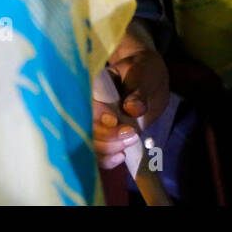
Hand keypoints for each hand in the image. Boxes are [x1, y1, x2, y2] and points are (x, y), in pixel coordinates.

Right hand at [92, 20, 169, 168]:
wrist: (148, 82)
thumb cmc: (143, 72)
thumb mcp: (142, 75)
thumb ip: (138, 91)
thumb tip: (132, 109)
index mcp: (91, 87)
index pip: (84, 103)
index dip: (96, 116)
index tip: (114, 120)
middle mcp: (86, 107)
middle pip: (83, 129)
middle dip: (106, 136)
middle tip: (132, 133)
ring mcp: (93, 124)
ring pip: (88, 145)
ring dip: (108, 150)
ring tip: (132, 141)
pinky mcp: (102, 138)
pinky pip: (97, 155)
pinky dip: (107, 160)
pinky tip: (122, 156)